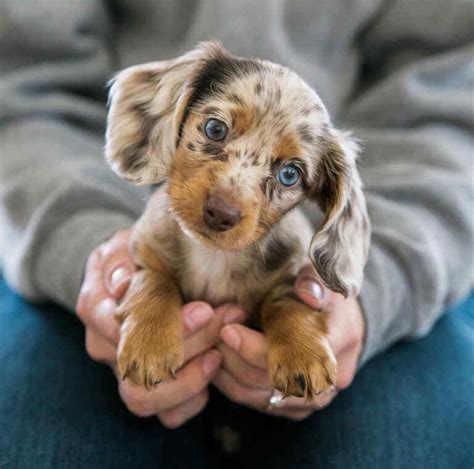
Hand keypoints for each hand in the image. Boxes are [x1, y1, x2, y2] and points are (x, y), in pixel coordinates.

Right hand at [76, 229, 245, 427]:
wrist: (128, 278)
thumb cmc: (129, 259)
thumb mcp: (121, 247)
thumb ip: (120, 261)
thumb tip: (123, 282)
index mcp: (95, 308)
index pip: (123, 326)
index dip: (165, 324)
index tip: (204, 310)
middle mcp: (105, 347)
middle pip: (135, 369)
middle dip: (187, 348)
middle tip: (226, 320)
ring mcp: (124, 373)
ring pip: (146, 399)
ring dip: (190, 379)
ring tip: (219, 353)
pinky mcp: (148, 390)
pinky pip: (167, 413)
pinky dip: (192, 400)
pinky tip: (213, 371)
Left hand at [212, 264, 364, 419]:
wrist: (338, 319)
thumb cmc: (323, 292)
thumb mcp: (322, 276)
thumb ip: (315, 280)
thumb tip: (308, 293)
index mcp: (339, 340)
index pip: (292, 355)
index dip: (254, 347)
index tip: (227, 329)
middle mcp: (329, 378)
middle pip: (274, 381)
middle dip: (236, 358)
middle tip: (213, 336)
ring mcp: (313, 397)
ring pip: (262, 397)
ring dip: (231, 374)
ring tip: (212, 347)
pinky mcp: (296, 407)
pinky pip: (258, 403)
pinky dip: (234, 386)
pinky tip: (218, 364)